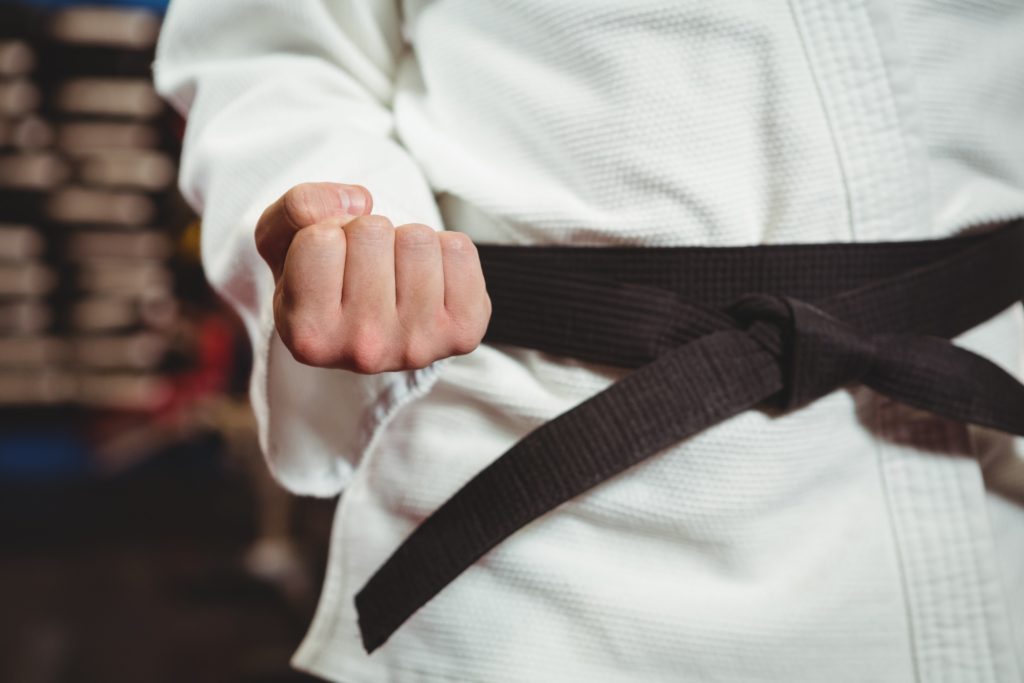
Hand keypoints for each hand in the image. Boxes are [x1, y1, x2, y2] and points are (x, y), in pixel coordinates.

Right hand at [255, 182, 490, 372]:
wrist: (378, 324)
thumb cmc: (326, 280)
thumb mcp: (284, 242)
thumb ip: (296, 208)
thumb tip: (358, 201)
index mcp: (308, 335)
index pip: (321, 239)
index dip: (327, 231)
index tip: (332, 260)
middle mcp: (362, 350)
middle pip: (372, 231)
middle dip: (369, 233)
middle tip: (368, 265)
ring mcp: (417, 345)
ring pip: (418, 238)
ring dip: (407, 241)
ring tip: (397, 272)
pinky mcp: (462, 332)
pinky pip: (459, 250)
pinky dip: (445, 250)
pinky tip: (429, 280)